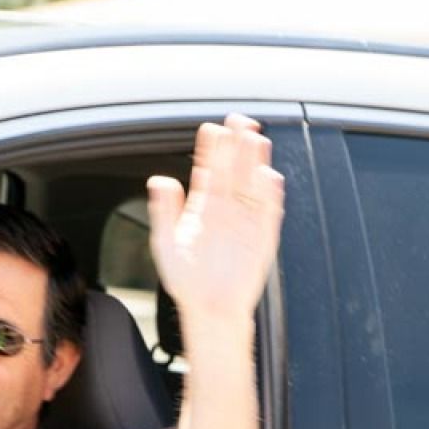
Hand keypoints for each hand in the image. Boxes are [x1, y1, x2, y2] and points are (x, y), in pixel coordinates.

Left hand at [147, 114, 284, 321]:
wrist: (209, 309)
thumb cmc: (186, 279)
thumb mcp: (166, 242)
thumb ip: (164, 210)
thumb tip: (159, 180)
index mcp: (203, 207)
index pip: (208, 171)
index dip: (210, 150)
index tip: (210, 129)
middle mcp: (226, 209)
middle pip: (233, 170)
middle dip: (236, 145)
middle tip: (237, 120)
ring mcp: (246, 221)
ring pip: (252, 184)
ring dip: (255, 162)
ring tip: (254, 138)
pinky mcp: (263, 237)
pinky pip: (268, 212)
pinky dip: (269, 195)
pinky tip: (268, 176)